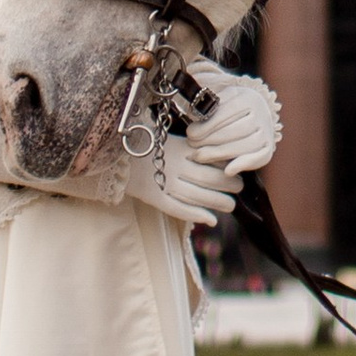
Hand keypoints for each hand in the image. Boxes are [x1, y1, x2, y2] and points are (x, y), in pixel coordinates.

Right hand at [120, 133, 238, 229]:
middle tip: (239, 187)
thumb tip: (217, 148)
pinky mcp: (154, 197)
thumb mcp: (168, 136)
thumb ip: (190, 143)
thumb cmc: (145, 143)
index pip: (210, 158)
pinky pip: (178, 209)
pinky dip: (196, 215)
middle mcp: (173, 165)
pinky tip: (211, 220)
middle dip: (228, 184)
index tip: (236, 169)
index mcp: (178, 147)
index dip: (226, 166)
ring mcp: (163, 182)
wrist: (115, 157)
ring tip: (230, 205)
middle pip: (208, 177)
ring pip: (198, 195)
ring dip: (218, 202)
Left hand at [180, 70, 282, 176]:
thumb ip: (205, 103)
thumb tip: (192, 113)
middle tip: (192, 145)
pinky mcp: (268, 148)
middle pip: (237, 130)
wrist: (251, 113)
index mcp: (248, 97)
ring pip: (246, 145)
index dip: (208, 125)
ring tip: (199, 156)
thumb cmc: (225, 106)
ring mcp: (267, 132)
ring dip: (220, 153)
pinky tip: (227, 171)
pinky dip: (243, 165)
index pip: (228, 112)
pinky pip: (259, 158)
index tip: (190, 133)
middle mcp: (262, 113)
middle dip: (211, 139)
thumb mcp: (216, 97)